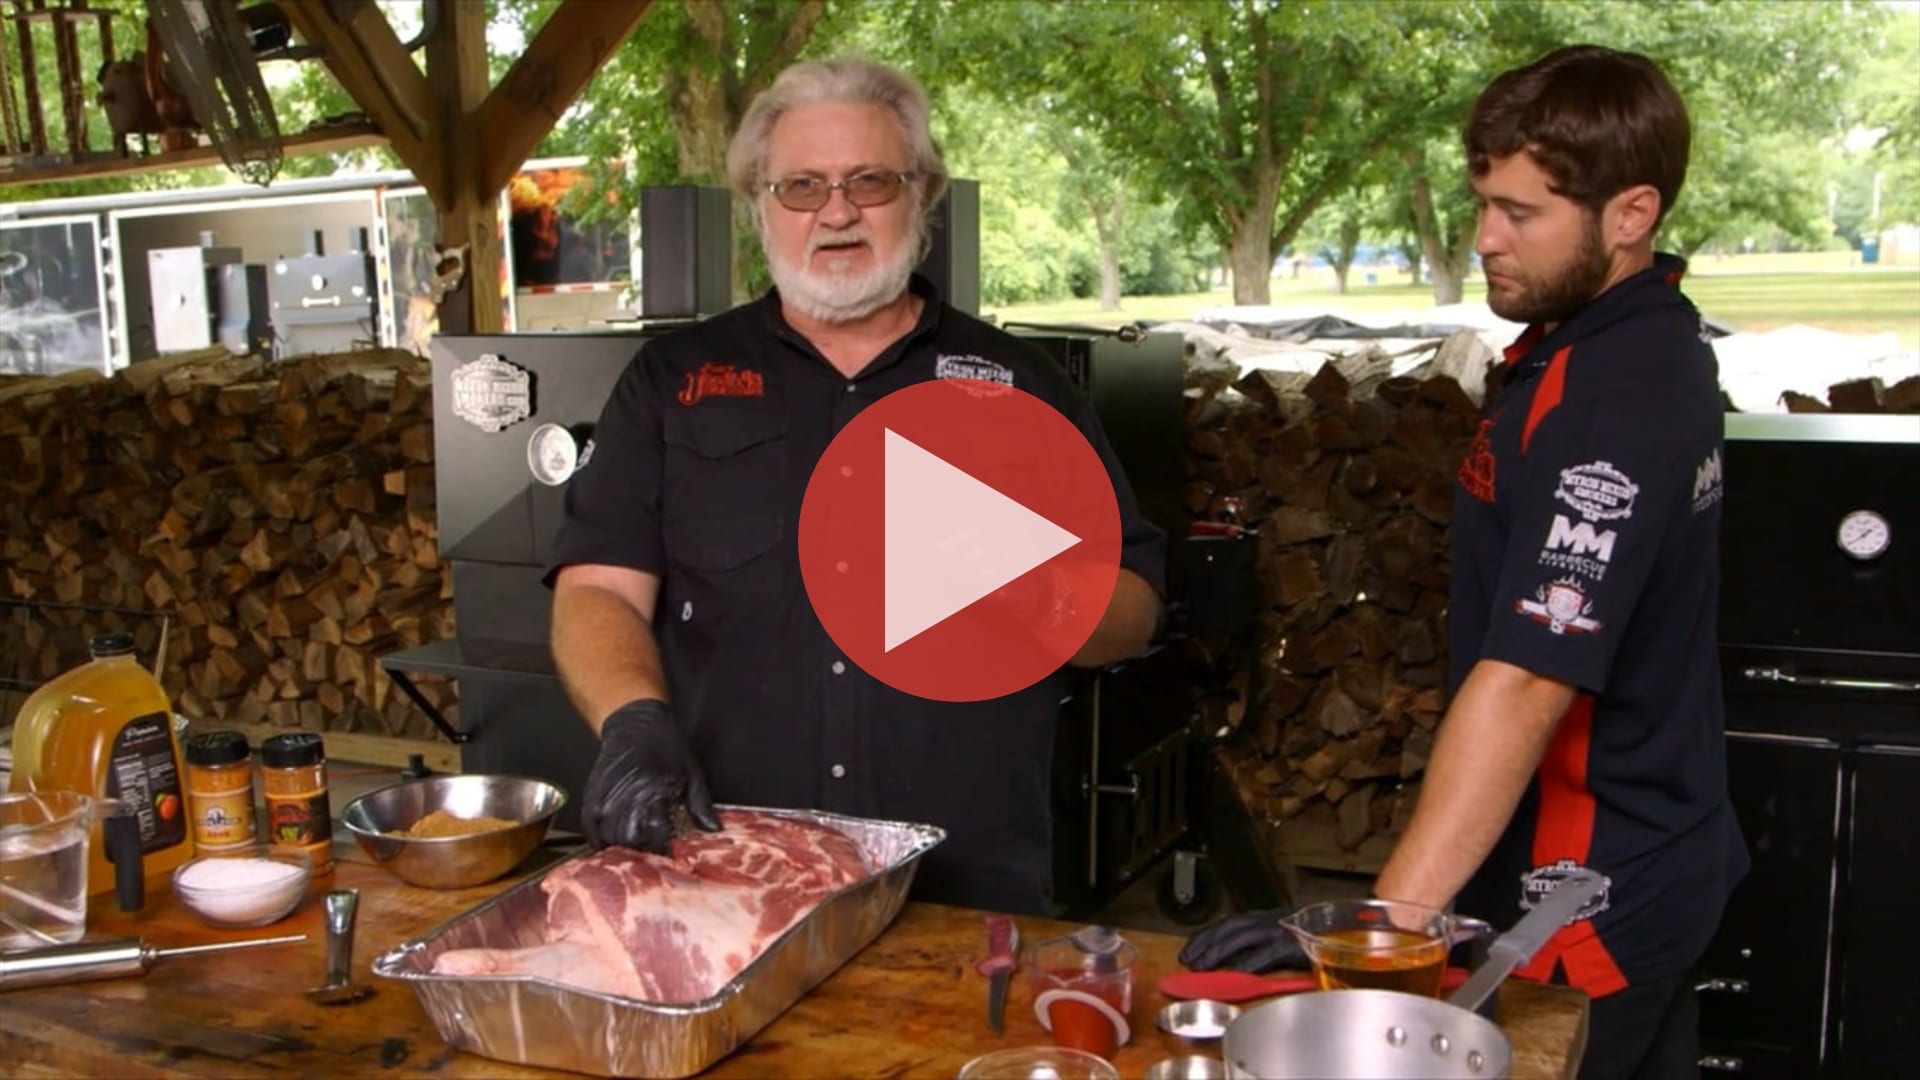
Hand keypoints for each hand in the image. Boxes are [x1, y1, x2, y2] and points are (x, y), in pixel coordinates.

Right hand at [580, 699, 720, 853]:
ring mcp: (605, 799)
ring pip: (610, 839)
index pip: (656, 836)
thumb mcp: (692, 771)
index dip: (664, 849)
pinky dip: (601, 840)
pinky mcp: (591, 798)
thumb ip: (701, 804)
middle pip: (630, 842)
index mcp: (654, 792)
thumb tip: (712, 829)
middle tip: (654, 850)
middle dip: (643, 851)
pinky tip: (614, 841)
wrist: (635, 723)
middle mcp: (625, 798)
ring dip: (623, 847)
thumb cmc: (666, 745)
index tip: (672, 853)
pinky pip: (591, 830)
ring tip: (637, 845)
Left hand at [1177, 908, 1307, 972]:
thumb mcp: (1279, 938)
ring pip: (1242, 937)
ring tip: (1203, 966)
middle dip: (1205, 942)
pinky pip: (1266, 954)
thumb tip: (1231, 963)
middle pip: (1229, 927)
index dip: (1205, 936)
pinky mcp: (1292, 945)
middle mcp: (1268, 920)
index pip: (1227, 923)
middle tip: (1187, 959)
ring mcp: (1280, 930)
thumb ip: (1257, 947)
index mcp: (1263, 918)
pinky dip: (1249, 962)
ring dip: (1219, 951)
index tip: (1188, 949)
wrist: (1343, 931)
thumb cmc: (1311, 937)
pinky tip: (1236, 972)